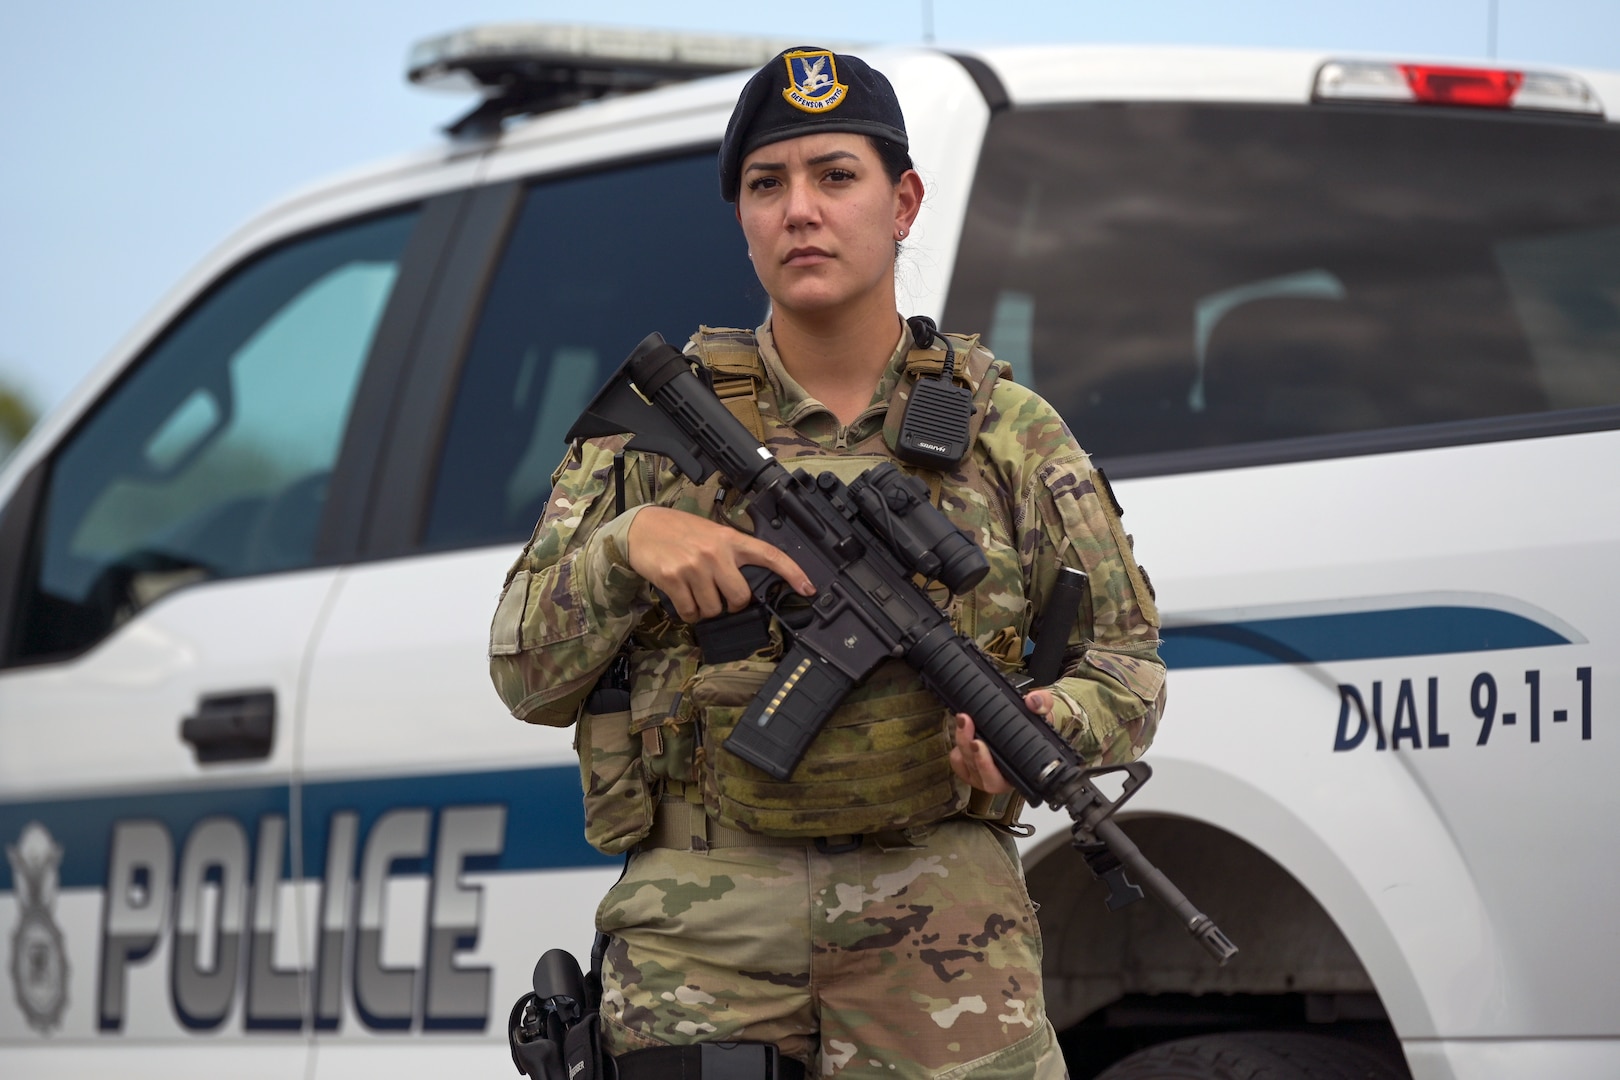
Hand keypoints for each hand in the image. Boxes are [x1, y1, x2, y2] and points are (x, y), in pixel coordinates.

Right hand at [626, 506, 813, 622]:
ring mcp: (695, 566)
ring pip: (714, 609)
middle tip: (721, 596)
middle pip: (740, 597)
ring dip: (707, 609)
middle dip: (732, 604)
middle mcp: (715, 552)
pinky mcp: (674, 579)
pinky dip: (688, 613)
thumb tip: (747, 585)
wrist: (642, 527)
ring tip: (696, 592)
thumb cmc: (680, 532)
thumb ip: (731, 553)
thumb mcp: (712, 533)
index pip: (769, 554)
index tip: (809, 588)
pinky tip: (683, 598)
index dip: (792, 572)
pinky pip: (691, 612)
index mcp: (730, 539)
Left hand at [950, 689, 1055, 795]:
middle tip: (967, 724)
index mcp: (1019, 774)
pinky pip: (957, 762)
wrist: (1026, 728)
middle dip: (970, 749)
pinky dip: (957, 748)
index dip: (986, 765)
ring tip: (963, 720)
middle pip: (978, 771)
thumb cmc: (1035, 729)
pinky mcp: (970, 770)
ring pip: (966, 765)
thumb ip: (1043, 704)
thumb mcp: (1043, 714)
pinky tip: (962, 733)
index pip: (1000, 779)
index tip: (979, 744)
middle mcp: (1000, 778)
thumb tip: (1034, 701)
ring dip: (961, 742)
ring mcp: (983, 776)